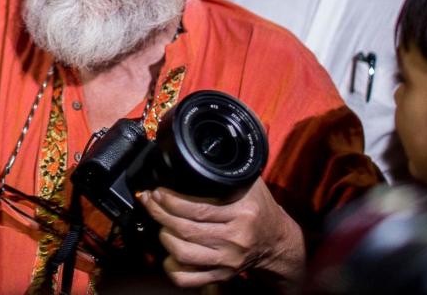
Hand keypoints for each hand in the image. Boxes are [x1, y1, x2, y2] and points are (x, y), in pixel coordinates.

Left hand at [140, 179, 304, 289]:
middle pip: (185, 230)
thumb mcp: (250, 184)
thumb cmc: (260, 208)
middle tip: (150, 201)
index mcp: (241, 214)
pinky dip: (172, 267)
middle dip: (160, 213)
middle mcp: (234, 239)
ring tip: (159, 222)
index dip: (171, 200)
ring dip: (164, 236)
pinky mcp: (221, 275)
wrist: (276, 241)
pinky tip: (168, 252)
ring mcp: (227, 261)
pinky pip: (188, 278)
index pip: (198, 209)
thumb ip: (227, 170)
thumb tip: (204, 148)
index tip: (158, 191)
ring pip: (183, 253)